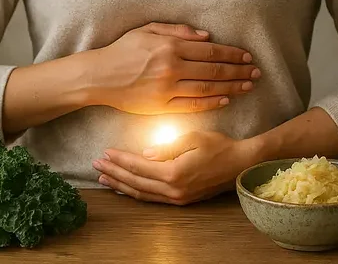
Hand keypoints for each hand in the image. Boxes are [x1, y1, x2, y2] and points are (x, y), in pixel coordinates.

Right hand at [92, 23, 260, 114]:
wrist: (98, 76)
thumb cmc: (122, 50)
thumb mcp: (148, 30)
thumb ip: (178, 31)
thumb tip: (206, 36)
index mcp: (170, 46)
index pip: (210, 50)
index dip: (232, 54)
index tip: (247, 56)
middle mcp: (172, 67)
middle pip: (214, 70)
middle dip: (239, 71)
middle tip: (257, 72)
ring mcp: (167, 89)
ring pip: (208, 89)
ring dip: (232, 87)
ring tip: (249, 86)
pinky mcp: (161, 106)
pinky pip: (193, 105)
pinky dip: (212, 103)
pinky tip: (226, 99)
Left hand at [92, 131, 257, 204]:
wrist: (241, 165)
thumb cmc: (220, 146)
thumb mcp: (193, 138)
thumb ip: (166, 146)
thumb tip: (144, 153)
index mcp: (174, 173)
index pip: (139, 166)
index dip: (120, 159)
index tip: (104, 152)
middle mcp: (173, 190)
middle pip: (136, 182)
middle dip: (114, 173)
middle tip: (96, 165)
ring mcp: (178, 198)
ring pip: (142, 193)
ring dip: (121, 185)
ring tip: (104, 178)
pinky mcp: (182, 199)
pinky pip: (152, 198)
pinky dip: (136, 192)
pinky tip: (127, 187)